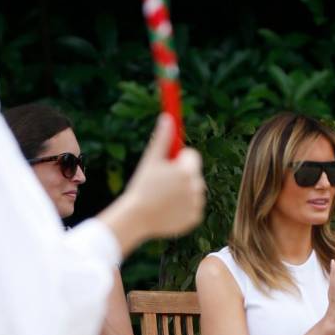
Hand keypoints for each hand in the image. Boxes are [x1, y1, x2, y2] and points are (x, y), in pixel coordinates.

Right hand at [123, 117, 206, 238]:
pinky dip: (182, 208)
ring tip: (162, 198)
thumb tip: (168, 116)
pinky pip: (192, 207)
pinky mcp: (194, 218)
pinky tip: (167, 209)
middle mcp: (197, 187)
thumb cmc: (142, 187)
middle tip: (161, 184)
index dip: (178, 159)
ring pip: (192, 191)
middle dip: (180, 176)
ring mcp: (197, 204)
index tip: (166, 165)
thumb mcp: (151, 160)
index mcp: (188, 170)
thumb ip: (163, 138)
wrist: (137, 218)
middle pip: (193, 174)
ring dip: (181, 191)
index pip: (192, 156)